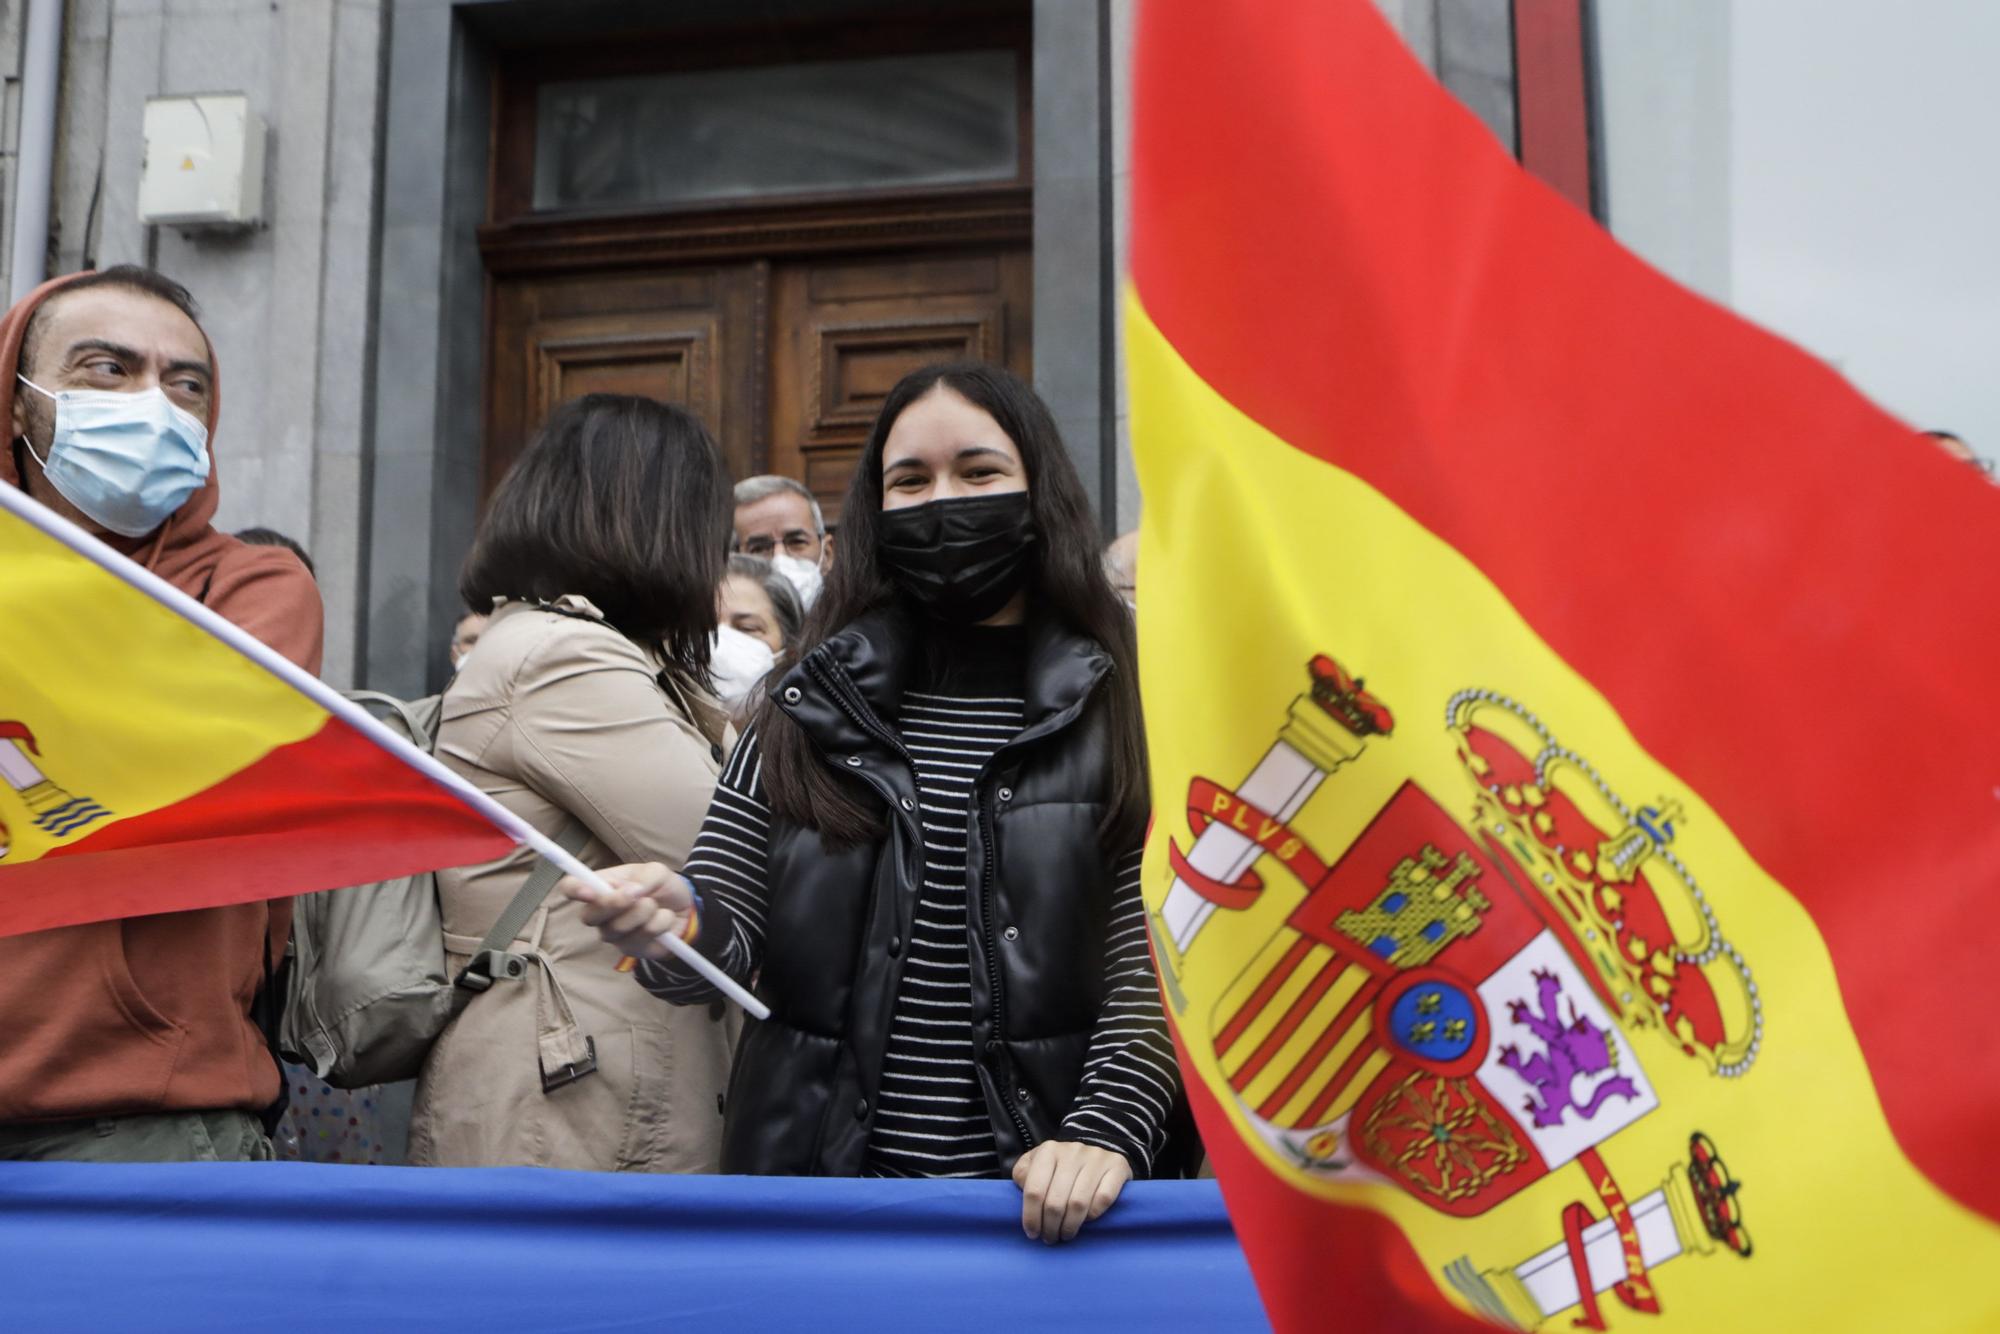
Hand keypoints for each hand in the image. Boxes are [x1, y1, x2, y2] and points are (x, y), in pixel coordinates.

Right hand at [561, 862, 694, 961]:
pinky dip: (659, 923)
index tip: (589, 892)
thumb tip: (632, 890)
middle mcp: (599, 912)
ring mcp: (612, 933)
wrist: (684, 909)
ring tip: (655, 904)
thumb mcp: (657, 872)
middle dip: (612, 904)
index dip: (575, 890)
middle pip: (588, 916)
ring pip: (617, 928)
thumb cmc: (661, 887)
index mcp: (600, 885)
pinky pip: (640, 937)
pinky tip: (663, 918)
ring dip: (643, 912)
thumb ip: (644, 877)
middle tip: (635, 894)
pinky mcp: (629, 948)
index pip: (571, 887)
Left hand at [1011, 1140, 1132, 1243]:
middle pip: (1056, 1201)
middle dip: (1051, 1226)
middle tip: (1050, 1238)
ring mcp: (1096, 1158)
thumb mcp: (1035, 1163)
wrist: (1096, 1146)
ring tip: (1065, 1234)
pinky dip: (1093, 1215)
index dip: (1031, 1217)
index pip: (1034, 1191)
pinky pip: (1104, 1199)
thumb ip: (1023, 1175)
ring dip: (1070, 1226)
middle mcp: (1072, 1151)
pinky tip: (1086, 1220)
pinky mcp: (1117, 1166)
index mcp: (1048, 1150)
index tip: (1032, 1233)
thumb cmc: (1059, 1164)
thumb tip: (1022, 1192)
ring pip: (1079, 1203)